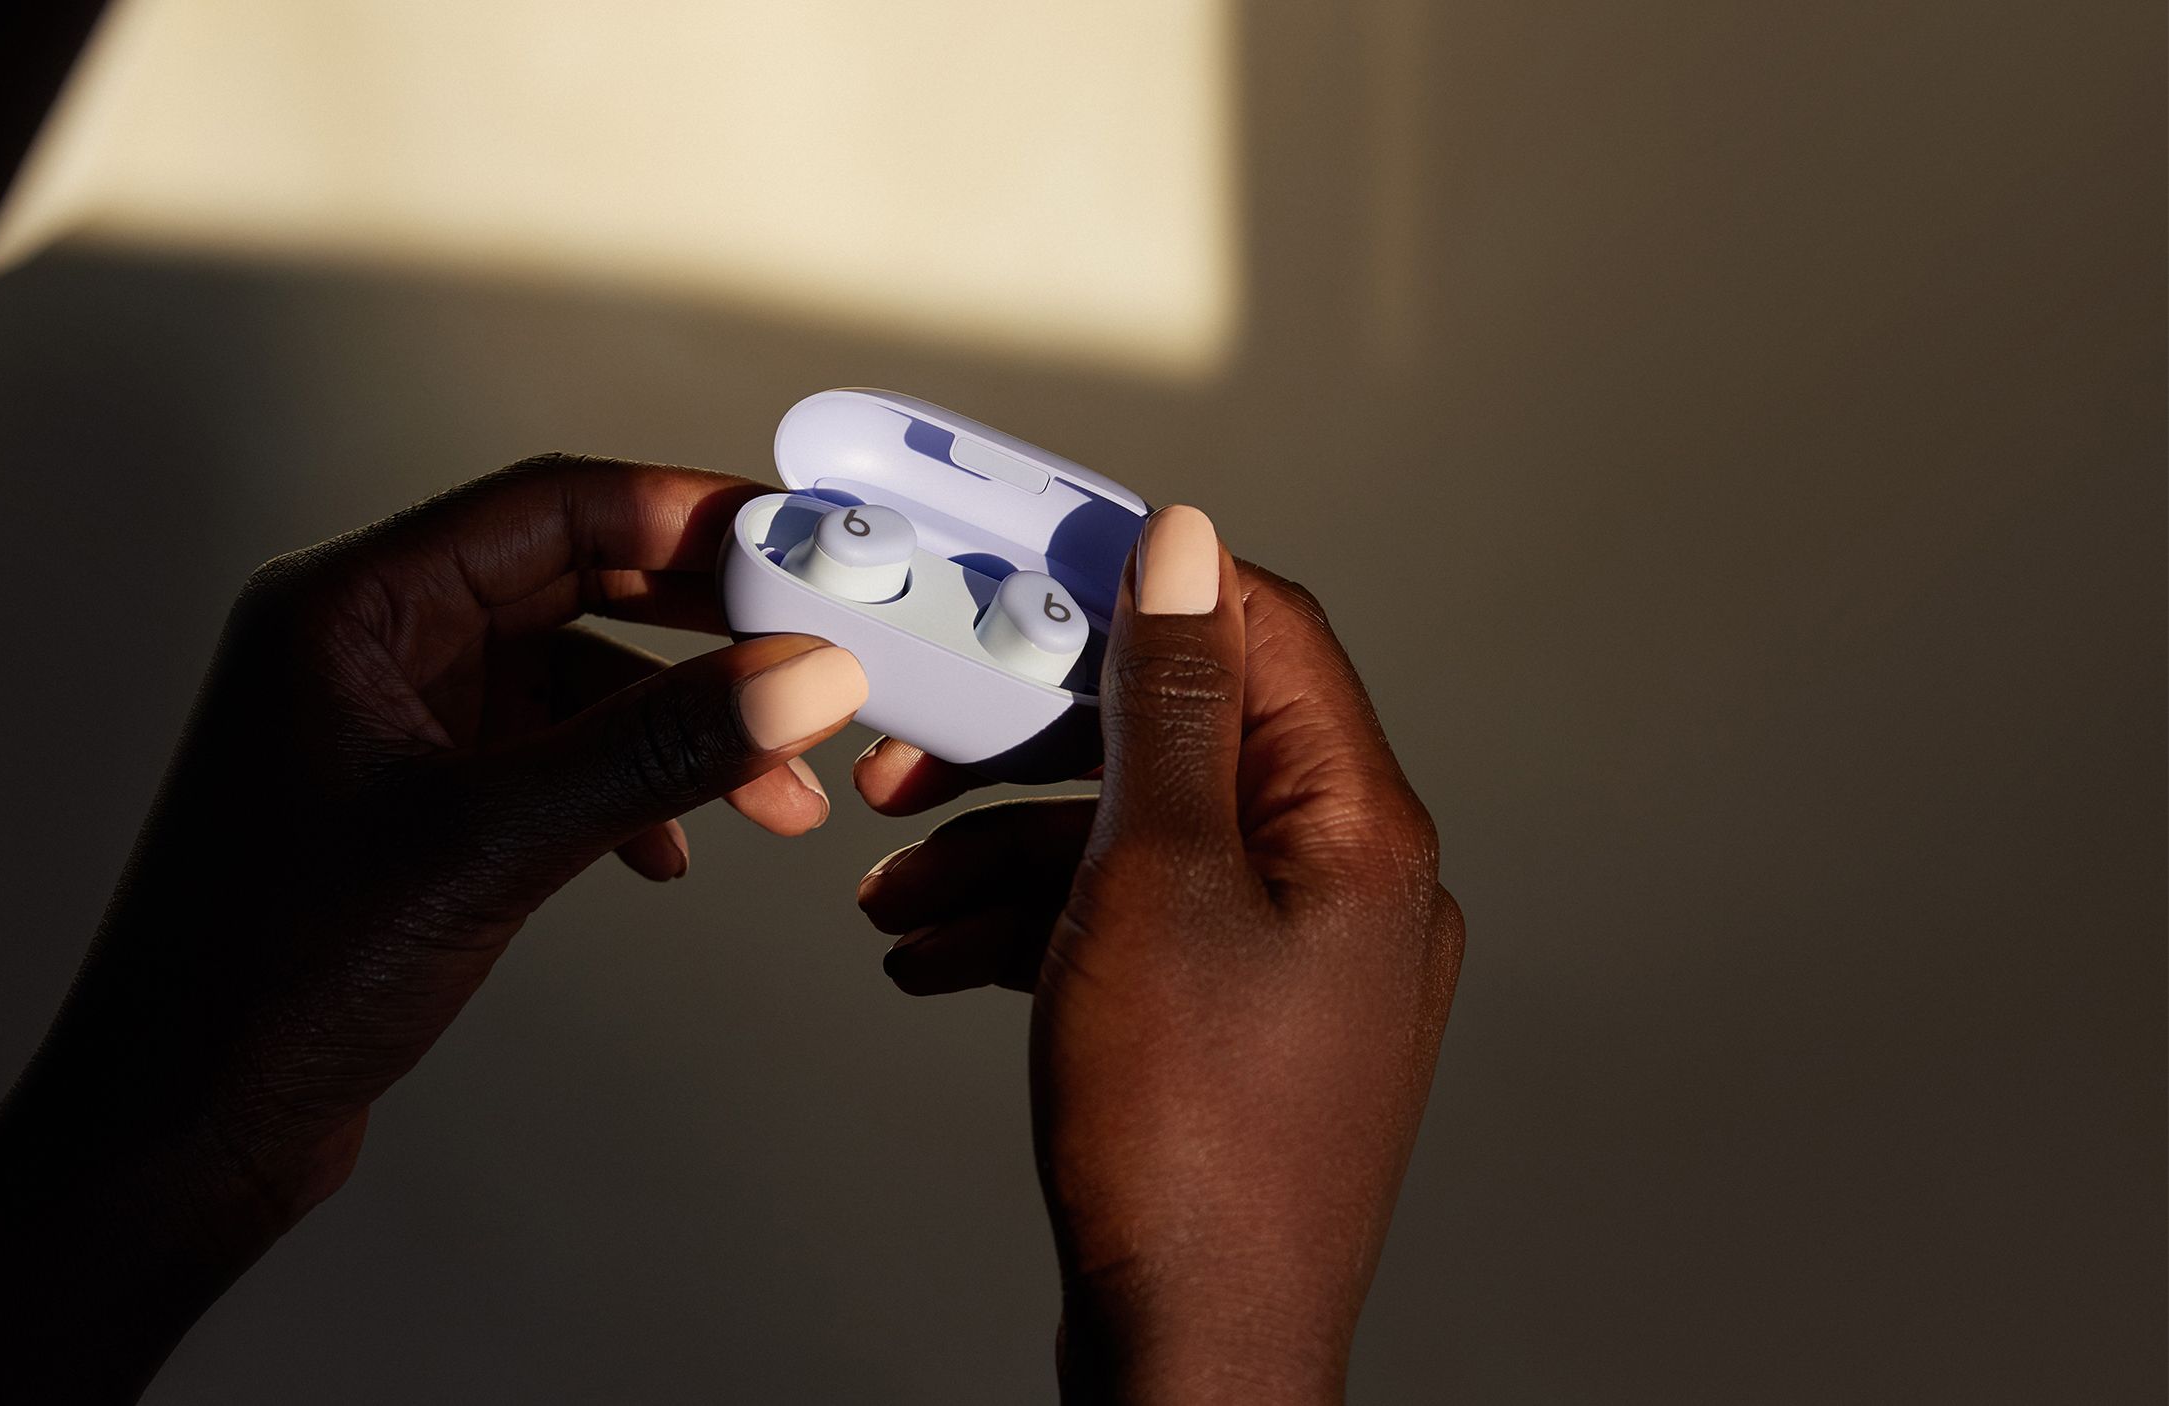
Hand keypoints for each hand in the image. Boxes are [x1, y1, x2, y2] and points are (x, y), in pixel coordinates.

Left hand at [0, 455, 869, 1404]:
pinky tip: (664, 849)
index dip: (680, 513)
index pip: (545, 508)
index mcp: (346, 611)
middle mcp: (365, 650)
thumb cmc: (263, 982)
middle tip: (804, 641)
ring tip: (770, 788)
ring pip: (570, 680)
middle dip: (697, 626)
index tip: (786, 542)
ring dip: (674, 726)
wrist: (184, 1130)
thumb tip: (790, 679)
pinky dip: (622, 788)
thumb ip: (652, 752)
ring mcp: (389, 728)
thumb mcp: (489, 844)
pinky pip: (549, 755)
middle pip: (568, 581)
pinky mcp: (414, 805)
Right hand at [853, 507, 1463, 1400]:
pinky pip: (1136, 930)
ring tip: (892, 897)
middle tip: (912, 760)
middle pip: (1180, 744)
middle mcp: (1347, 884)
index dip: (1137, 591)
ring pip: (1140, 846)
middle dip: (1030, 752)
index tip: (1022, 580)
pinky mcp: (1240, 1029)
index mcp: (1358, 829)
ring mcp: (1297, 964)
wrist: (1193, 1355)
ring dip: (1006, 854)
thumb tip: (1186, 545)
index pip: (1263, 635)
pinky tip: (934, 959)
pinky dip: (1036, 929)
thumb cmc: (1188, 1143)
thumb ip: (1166, 705)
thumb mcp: (1151, 881)